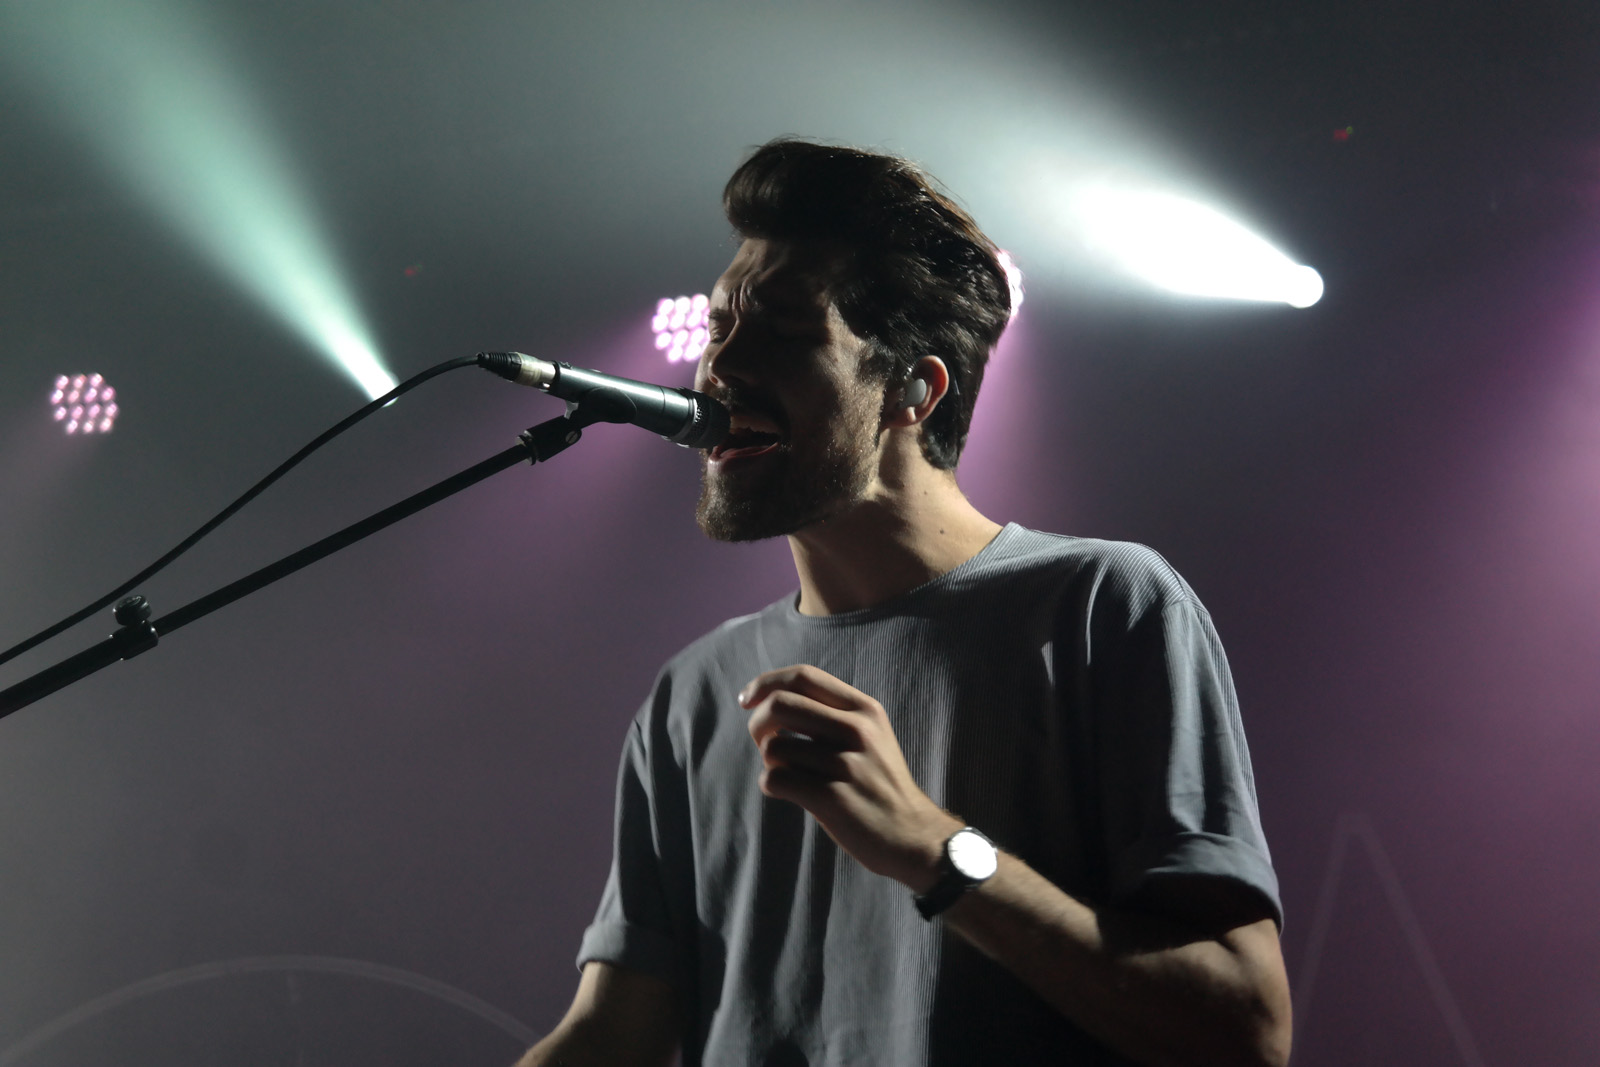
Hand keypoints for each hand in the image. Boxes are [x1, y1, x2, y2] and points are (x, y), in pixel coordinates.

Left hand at [740, 664, 962, 890]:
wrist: (912, 835)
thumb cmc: (881, 786)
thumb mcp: (872, 736)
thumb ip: (833, 715)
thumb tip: (774, 701)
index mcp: (865, 710)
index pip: (804, 676)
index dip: (767, 682)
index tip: (747, 699)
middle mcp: (856, 731)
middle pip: (780, 704)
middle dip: (757, 722)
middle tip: (761, 740)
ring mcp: (845, 765)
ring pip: (774, 747)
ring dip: (769, 761)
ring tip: (789, 774)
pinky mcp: (832, 799)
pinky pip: (775, 779)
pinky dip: (771, 784)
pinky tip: (787, 792)